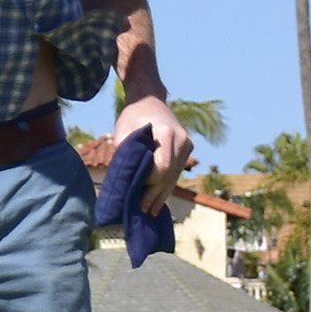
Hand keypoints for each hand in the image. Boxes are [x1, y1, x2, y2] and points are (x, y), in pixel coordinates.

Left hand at [113, 96, 193, 215]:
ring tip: (151, 211)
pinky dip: (167, 186)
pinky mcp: (187, 150)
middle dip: (156, 193)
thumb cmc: (133, 115)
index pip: (163, 165)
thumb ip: (125, 153)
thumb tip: (124, 180)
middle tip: (143, 210)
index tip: (137, 189)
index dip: (151, 181)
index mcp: (166, 132)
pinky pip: (176, 172)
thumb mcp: (123, 130)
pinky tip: (159, 201)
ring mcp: (187, 145)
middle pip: (170, 173)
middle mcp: (181, 139)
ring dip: (163, 194)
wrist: (150, 99)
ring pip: (175, 175)